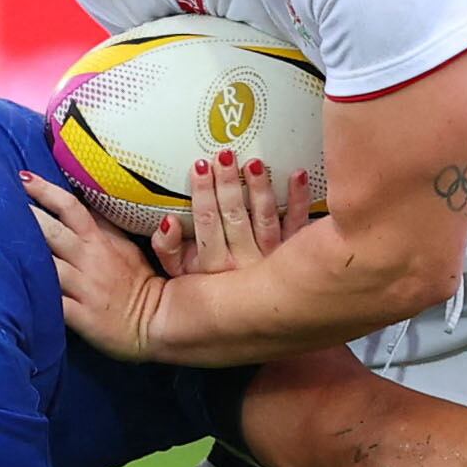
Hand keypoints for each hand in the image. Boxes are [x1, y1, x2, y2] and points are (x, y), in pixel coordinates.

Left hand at [22, 172, 170, 359]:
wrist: (156, 322)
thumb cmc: (138, 283)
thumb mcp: (126, 246)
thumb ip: (103, 226)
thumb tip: (84, 199)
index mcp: (100, 241)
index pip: (71, 208)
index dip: (47, 190)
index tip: (23, 177)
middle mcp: (89, 259)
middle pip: (52, 231)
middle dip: (27, 215)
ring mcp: (84, 287)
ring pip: (47, 264)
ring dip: (22, 252)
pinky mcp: (79, 315)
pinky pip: (50, 301)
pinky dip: (30, 293)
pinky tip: (7, 285)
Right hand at [152, 152, 313, 278]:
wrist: (251, 310)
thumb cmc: (210, 285)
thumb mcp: (179, 274)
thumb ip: (167, 248)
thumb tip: (167, 221)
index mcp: (213, 265)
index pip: (206, 222)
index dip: (202, 193)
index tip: (200, 166)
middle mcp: (243, 263)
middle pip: (235, 217)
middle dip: (228, 184)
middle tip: (225, 155)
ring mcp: (272, 258)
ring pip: (265, 218)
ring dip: (260, 189)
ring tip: (254, 163)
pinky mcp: (295, 254)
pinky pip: (297, 224)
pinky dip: (299, 199)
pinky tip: (298, 175)